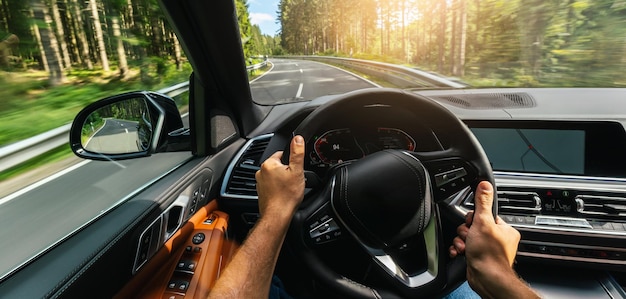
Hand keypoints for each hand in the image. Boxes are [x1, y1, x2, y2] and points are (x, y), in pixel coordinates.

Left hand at [255, 135, 305, 219]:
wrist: (278, 215)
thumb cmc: (287, 196)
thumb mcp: (297, 171)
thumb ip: (297, 153)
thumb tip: (297, 138)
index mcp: (269, 164)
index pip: (282, 154)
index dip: (292, 162)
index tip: (295, 170)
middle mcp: (261, 172)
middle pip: (279, 166)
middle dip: (287, 172)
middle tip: (293, 181)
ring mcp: (260, 183)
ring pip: (275, 176)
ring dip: (282, 180)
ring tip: (289, 189)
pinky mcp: (261, 192)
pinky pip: (272, 186)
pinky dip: (278, 189)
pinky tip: (284, 194)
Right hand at [449, 181, 536, 297]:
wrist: (485, 278)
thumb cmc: (489, 255)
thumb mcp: (483, 222)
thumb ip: (482, 203)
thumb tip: (484, 185)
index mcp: (504, 229)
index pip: (485, 215)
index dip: (474, 218)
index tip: (472, 222)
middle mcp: (498, 239)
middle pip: (473, 226)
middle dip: (466, 231)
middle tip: (469, 236)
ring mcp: (488, 249)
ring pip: (467, 237)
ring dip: (461, 241)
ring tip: (465, 247)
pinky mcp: (478, 257)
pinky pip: (465, 248)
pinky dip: (460, 249)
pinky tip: (461, 252)